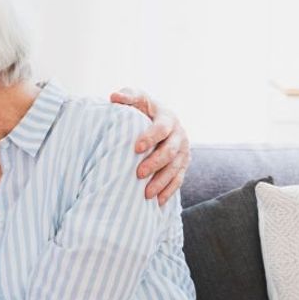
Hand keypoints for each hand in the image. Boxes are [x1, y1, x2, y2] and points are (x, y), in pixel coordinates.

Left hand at [110, 88, 190, 205]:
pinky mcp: (183, 165)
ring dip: (162, 182)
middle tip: (138, 173)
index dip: (150, 138)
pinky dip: (168, 192)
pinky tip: (157, 202)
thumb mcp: (137, 99)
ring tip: (146, 194)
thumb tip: (114, 97)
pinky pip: (179, 180)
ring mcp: (184, 151)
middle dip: (155, 163)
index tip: (136, 148)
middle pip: (171, 152)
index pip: (162, 128)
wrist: (161, 120)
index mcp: (168, 118)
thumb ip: (127, 96)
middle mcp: (179, 135)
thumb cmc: (143, 109)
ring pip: (176, 169)